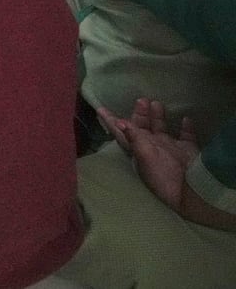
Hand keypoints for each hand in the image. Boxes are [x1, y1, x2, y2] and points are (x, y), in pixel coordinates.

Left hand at [99, 99, 198, 214]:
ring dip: (158, 117)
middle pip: (142, 127)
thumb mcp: (145, 156)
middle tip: (140, 99)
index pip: (121, 133)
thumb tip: (119, 122)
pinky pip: (186, 136)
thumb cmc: (163, 174)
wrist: (192, 191)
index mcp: (138, 150)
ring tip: (156, 103)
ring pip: (161, 128)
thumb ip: (134, 138)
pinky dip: (186, 127)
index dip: (111, 122)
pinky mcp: (187, 152)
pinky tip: (186, 118)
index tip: (100, 109)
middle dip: (139, 114)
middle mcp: (152, 148)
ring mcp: (170, 150)